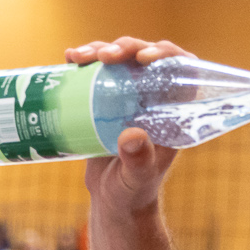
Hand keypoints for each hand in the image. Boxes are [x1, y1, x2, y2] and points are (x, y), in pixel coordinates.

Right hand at [66, 36, 191, 218]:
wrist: (114, 201)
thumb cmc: (133, 191)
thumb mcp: (137, 178)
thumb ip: (138, 160)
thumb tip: (132, 135)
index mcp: (172, 110)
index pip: (180, 70)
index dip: (167, 55)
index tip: (145, 58)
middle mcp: (152, 98)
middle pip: (145, 58)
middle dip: (126, 48)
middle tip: (104, 56)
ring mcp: (128, 97)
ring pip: (119, 61)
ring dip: (100, 49)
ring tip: (77, 57)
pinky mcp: (104, 101)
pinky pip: (97, 73)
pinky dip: (83, 62)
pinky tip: (68, 58)